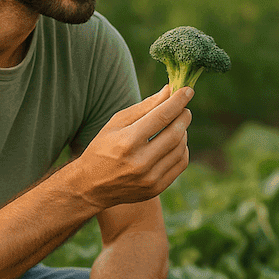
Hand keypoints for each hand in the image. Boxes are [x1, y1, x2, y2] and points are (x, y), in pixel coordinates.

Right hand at [73, 85, 191, 209]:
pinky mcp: (156, 188)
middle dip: (184, 116)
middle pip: (175, 133)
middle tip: (184, 108)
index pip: (161, 116)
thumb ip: (144, 107)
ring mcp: (150, 178)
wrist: (91, 187)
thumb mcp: (116, 123)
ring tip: (177, 125)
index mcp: (127, 141)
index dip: (178, 101)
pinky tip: (176, 143)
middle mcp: (140, 161)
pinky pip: (180, 164)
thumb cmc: (102, 148)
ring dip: (183, 132)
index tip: (187, 90)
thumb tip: (169, 91)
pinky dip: (183, 149)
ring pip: (180, 148)